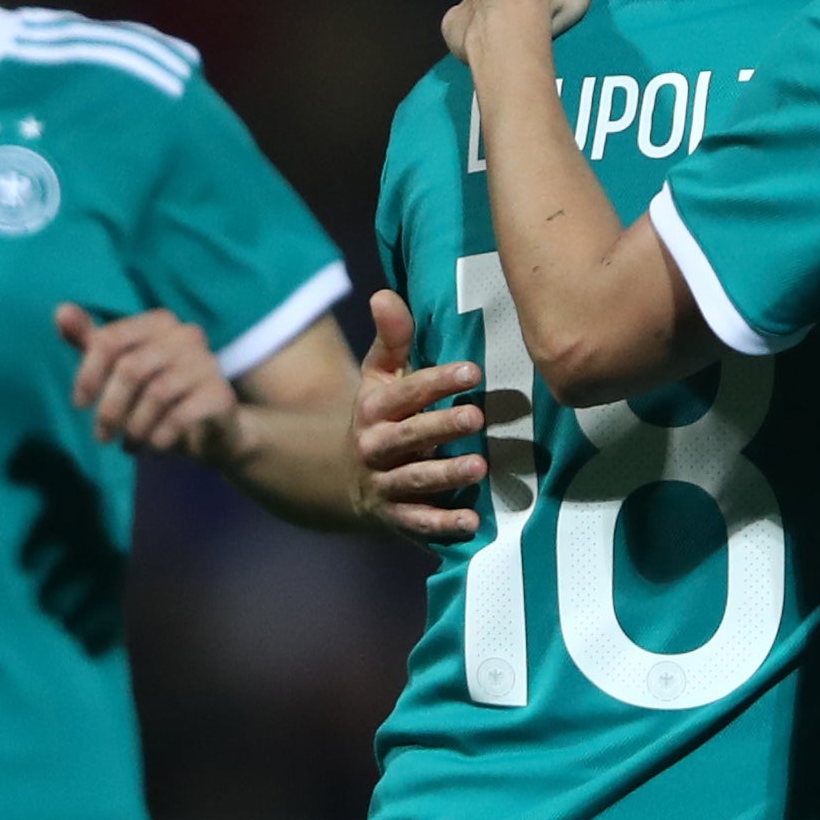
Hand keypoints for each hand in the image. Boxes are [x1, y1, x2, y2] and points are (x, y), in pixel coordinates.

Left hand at [62, 302, 239, 458]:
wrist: (215, 430)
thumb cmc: (160, 397)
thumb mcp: (122, 368)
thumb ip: (92, 341)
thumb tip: (60, 312)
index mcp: (159, 321)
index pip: (109, 341)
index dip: (88, 375)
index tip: (79, 404)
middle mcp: (186, 334)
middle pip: (130, 368)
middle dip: (110, 408)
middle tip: (101, 436)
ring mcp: (208, 364)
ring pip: (155, 394)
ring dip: (134, 427)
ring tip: (128, 445)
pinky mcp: (220, 396)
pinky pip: (179, 416)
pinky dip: (159, 437)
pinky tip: (153, 447)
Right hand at [350, 287, 492, 547]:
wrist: (340, 477)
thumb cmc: (379, 415)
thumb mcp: (378, 376)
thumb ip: (391, 339)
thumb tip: (384, 294)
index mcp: (374, 407)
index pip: (405, 393)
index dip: (436, 382)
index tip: (472, 372)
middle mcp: (376, 445)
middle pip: (409, 436)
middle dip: (442, 427)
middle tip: (477, 418)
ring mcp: (384, 482)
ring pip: (415, 479)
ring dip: (446, 474)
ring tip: (480, 468)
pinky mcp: (394, 515)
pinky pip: (417, 522)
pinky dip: (442, 525)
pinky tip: (471, 523)